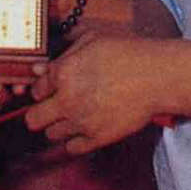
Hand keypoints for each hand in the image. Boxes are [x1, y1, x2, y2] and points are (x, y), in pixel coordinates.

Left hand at [25, 31, 162, 154]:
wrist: (157, 77)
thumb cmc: (127, 53)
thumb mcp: (92, 40)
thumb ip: (63, 54)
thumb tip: (39, 68)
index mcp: (62, 74)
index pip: (34, 91)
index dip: (43, 89)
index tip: (52, 89)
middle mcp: (66, 101)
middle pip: (33, 120)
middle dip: (40, 112)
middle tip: (53, 107)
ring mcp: (81, 122)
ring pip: (51, 135)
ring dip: (59, 126)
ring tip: (75, 116)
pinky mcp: (97, 138)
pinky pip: (71, 149)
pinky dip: (75, 141)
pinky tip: (85, 129)